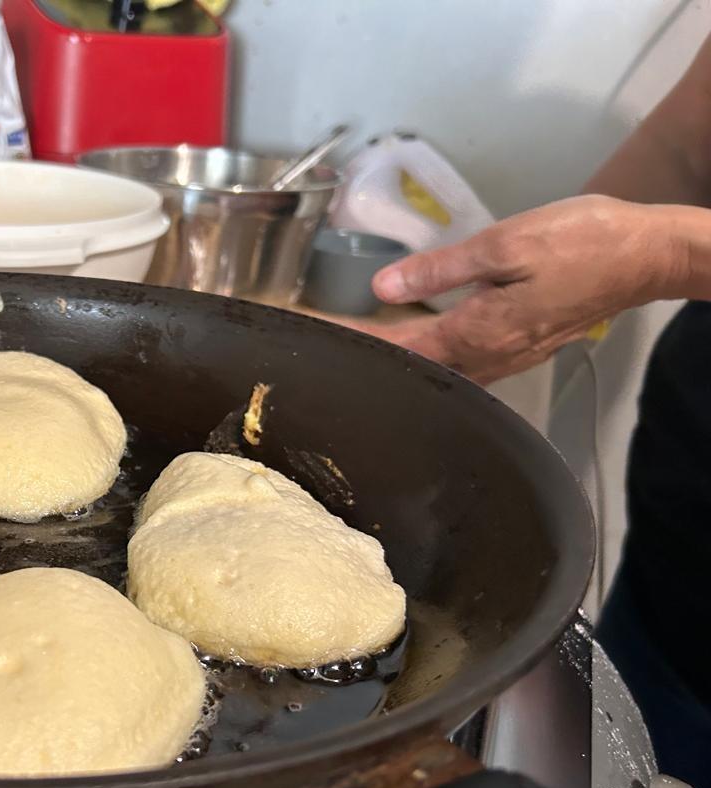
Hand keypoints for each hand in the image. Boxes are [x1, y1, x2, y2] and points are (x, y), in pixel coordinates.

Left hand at [349, 195, 685, 383]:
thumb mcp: (505, 244)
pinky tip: (416, 343)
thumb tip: (384, 287)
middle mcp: (486, 358)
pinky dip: (429, 354)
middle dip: (370, 354)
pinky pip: (461, 362)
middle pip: (413, 364)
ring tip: (361, 343)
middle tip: (330, 343)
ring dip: (399, 357)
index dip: (356, 341)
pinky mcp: (519, 347)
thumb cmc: (581, 242)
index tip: (318, 337)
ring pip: (437, 368)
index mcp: (476, 334)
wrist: (646, 255)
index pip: (398, 346)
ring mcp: (505, 357)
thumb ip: (441, 268)